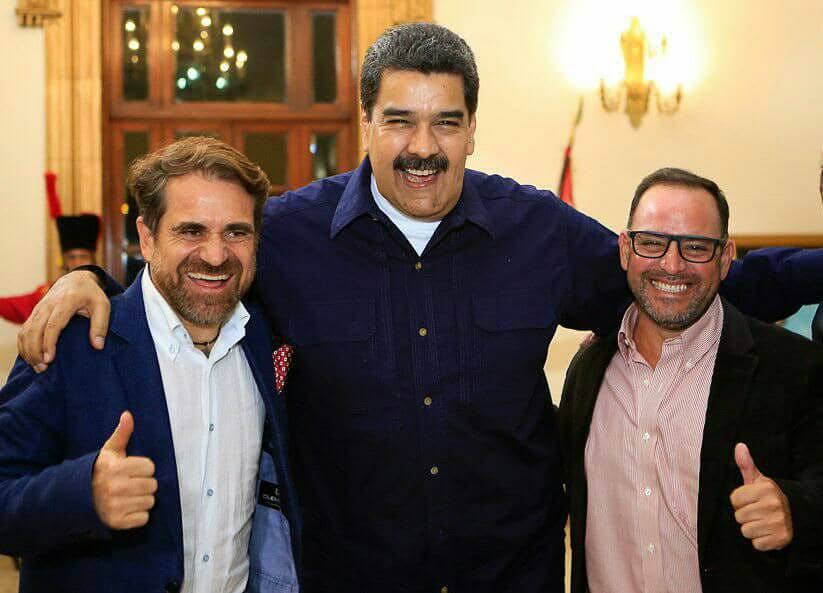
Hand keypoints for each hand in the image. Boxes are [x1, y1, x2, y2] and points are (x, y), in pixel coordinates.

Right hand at [18, 270, 109, 371]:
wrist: (76, 279)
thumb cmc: (91, 294)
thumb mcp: (103, 306)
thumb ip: (101, 325)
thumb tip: (98, 346)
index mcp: (66, 302)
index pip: (53, 324)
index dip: (48, 343)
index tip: (49, 359)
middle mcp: (48, 304)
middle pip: (34, 329)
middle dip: (35, 350)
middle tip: (42, 368)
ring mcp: (39, 308)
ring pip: (26, 330)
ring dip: (28, 350)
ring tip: (37, 367)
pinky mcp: (35, 313)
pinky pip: (24, 330)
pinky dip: (24, 345)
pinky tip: (31, 358)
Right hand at [92, 412, 156, 529]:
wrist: (78, 498)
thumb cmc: (100, 471)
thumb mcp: (109, 451)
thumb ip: (122, 433)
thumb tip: (128, 414)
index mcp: (116, 468)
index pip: (150, 467)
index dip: (143, 468)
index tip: (131, 470)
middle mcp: (115, 487)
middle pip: (152, 485)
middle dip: (144, 484)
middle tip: (131, 484)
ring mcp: (115, 506)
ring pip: (150, 502)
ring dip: (142, 500)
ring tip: (128, 497)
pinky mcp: (116, 523)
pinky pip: (143, 519)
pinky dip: (138, 516)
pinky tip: (127, 509)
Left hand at [730, 442, 792, 550]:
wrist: (795, 515)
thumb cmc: (768, 497)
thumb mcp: (758, 480)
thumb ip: (746, 464)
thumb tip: (739, 446)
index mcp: (766, 488)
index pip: (734, 499)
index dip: (740, 501)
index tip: (751, 500)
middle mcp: (773, 504)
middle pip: (739, 516)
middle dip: (745, 516)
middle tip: (758, 512)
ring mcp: (778, 522)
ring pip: (746, 531)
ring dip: (752, 529)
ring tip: (763, 522)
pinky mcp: (781, 539)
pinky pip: (756, 544)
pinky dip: (761, 541)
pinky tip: (768, 532)